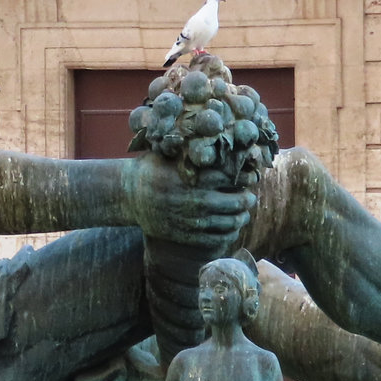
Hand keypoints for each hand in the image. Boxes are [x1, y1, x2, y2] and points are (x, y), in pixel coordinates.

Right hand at [129, 155, 255, 245]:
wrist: (128, 195)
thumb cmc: (151, 169)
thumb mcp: (170, 154)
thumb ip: (194, 152)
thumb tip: (223, 140)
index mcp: (192, 177)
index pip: (229, 177)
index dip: (244, 176)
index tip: (252, 175)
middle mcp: (193, 200)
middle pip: (233, 202)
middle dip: (246, 200)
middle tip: (250, 197)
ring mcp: (189, 220)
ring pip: (227, 223)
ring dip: (240, 219)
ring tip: (244, 214)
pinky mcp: (184, 235)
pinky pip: (214, 239)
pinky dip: (228, 235)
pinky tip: (231, 229)